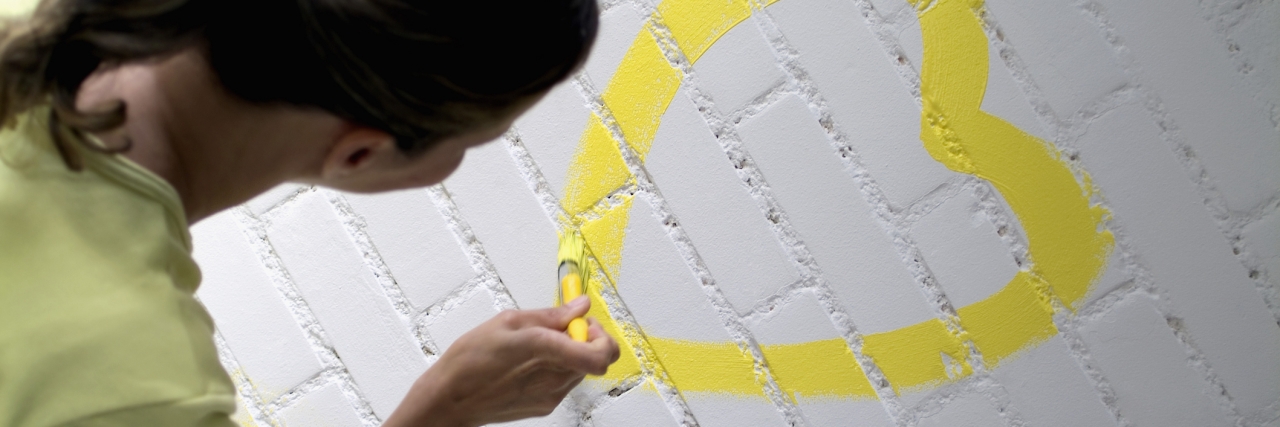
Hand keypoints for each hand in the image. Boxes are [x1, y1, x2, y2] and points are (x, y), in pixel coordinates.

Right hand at [382, 296, 619, 426]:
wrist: (450, 399)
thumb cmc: (470, 360)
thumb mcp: (508, 322)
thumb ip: (551, 315)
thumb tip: (579, 306)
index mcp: (544, 350)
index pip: (600, 354)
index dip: (602, 335)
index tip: (585, 322)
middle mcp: (553, 378)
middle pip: (595, 360)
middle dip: (585, 339)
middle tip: (562, 327)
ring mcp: (551, 396)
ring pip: (580, 370)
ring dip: (571, 354)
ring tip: (538, 345)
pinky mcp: (545, 407)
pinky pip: (565, 382)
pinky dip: (558, 368)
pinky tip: (531, 362)